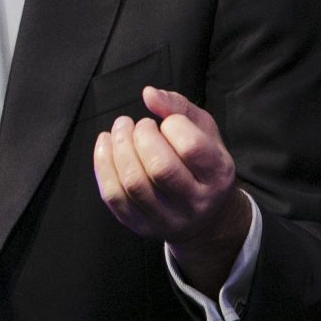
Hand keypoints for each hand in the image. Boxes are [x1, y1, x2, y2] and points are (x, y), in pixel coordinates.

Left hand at [92, 86, 250, 293]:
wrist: (204, 217)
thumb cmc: (200, 162)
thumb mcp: (203, 130)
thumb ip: (179, 106)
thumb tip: (148, 94)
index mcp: (217, 174)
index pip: (191, 147)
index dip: (172, 125)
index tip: (166, 122)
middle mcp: (196, 202)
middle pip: (160, 168)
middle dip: (141, 136)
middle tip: (138, 124)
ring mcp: (168, 219)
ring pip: (134, 183)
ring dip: (119, 148)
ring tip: (120, 129)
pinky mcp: (142, 227)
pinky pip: (114, 197)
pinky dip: (103, 165)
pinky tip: (105, 144)